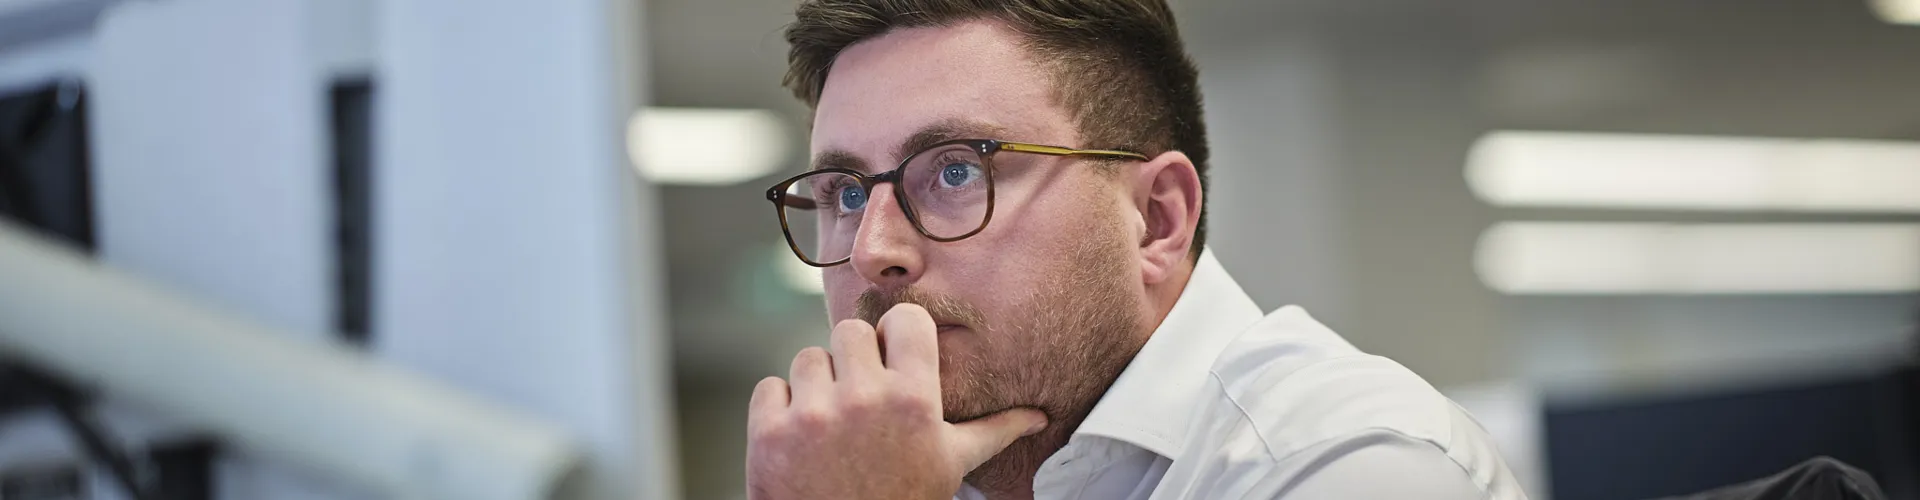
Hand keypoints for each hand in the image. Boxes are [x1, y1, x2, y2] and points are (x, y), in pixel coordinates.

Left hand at [745, 303, 1047, 499]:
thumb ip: (993, 431)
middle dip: (853, 361)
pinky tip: (800, 442)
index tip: (895, 361)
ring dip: (815, 386)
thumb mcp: (951, 466)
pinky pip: (769, 387)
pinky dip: (779, 411)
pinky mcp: (769, 432)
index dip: (898, 339)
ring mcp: (814, 415)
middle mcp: (865, 399)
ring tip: (831, 428)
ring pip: (807, 358)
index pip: (905, 320)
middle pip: (850, 331)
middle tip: (860, 400)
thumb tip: (1039, 415)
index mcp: (915, 401)